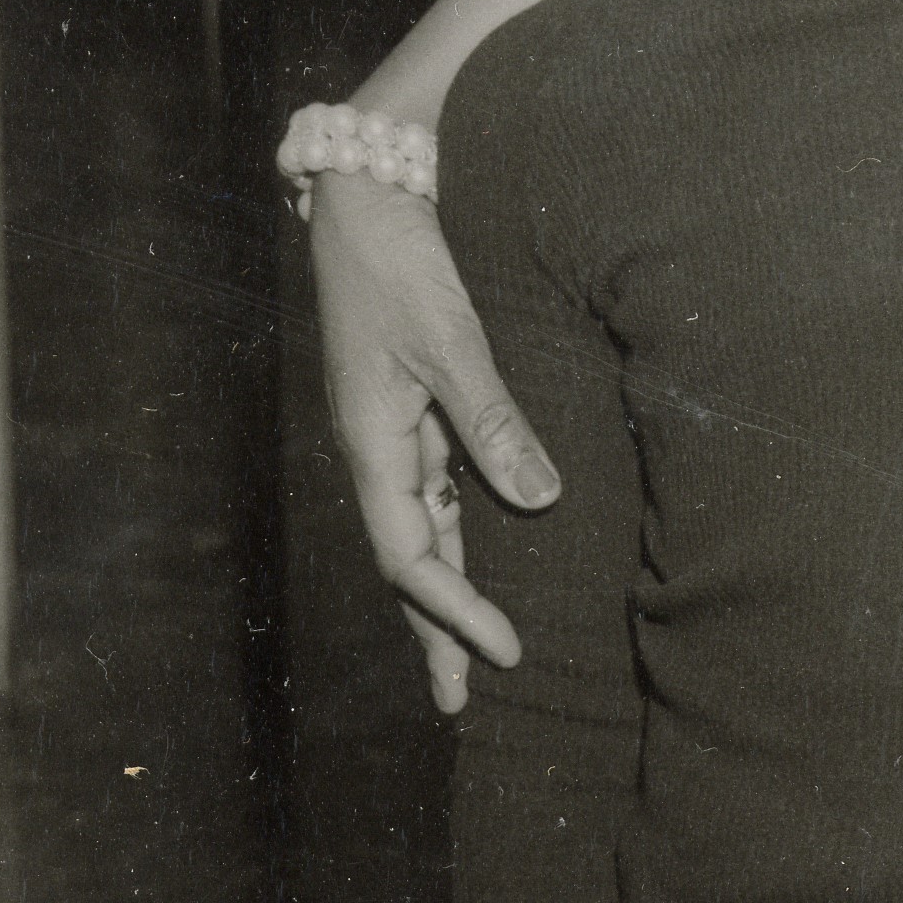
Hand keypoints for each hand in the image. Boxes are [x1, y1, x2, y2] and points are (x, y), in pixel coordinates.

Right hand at [313, 168, 551, 714]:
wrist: (364, 200)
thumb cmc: (400, 263)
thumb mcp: (451, 340)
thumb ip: (492, 419)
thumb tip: (539, 499)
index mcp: (373, 446)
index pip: (410, 558)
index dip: (455, 613)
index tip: (508, 654)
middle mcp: (377, 451)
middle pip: (408, 562)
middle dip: (435, 632)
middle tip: (464, 702)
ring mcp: (390, 433)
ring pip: (420, 532)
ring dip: (443, 597)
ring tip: (469, 657)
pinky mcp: (409, 410)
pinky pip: (432, 494)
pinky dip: (454, 540)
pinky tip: (476, 565)